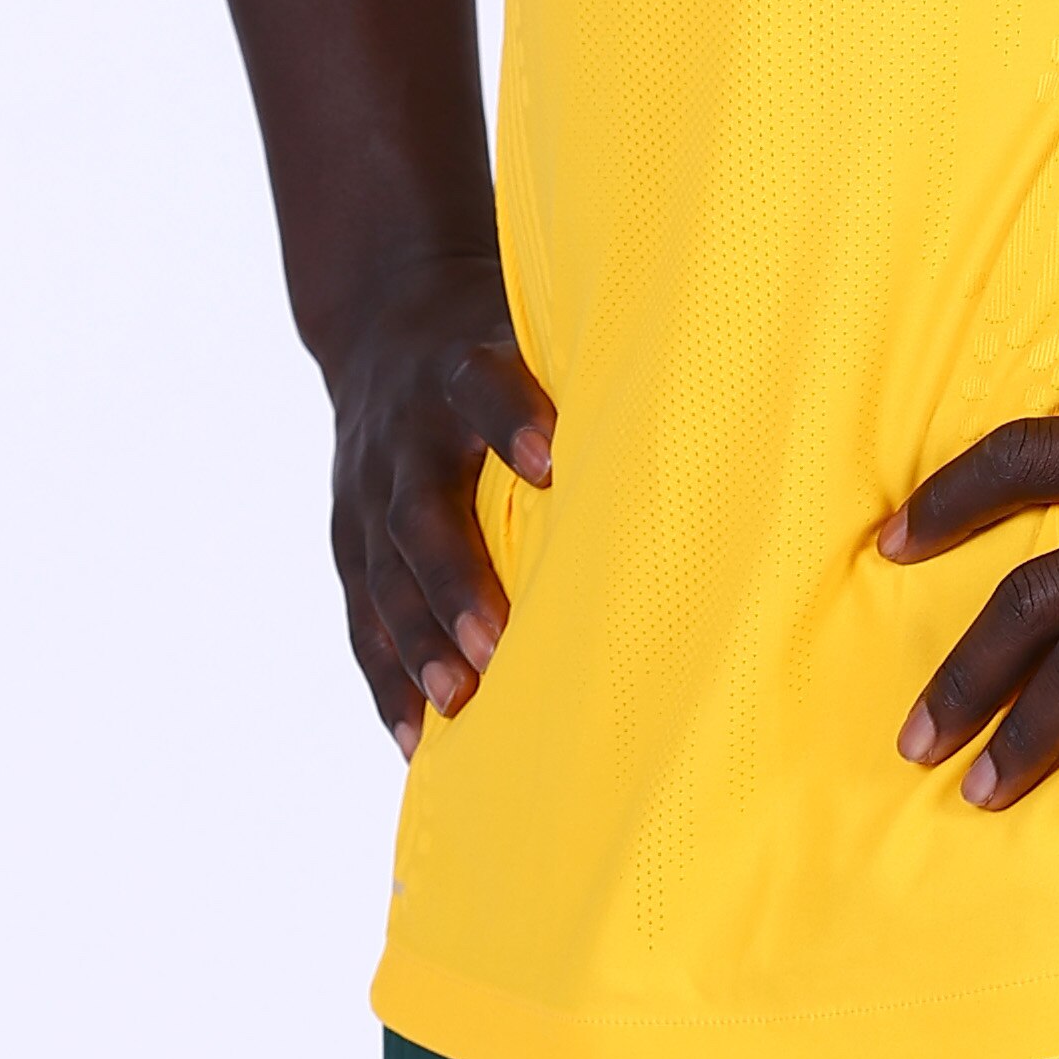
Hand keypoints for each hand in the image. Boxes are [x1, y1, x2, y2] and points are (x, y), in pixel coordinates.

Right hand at [320, 257, 554, 757]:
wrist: (385, 318)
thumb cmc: (495, 337)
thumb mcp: (532, 322)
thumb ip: (588, 364)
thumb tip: (708, 389)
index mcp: (458, 367)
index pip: (480, 385)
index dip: (509, 417)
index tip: (549, 463)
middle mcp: (406, 432)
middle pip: (421, 508)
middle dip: (456, 578)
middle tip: (495, 643)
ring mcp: (367, 491)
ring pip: (385, 574)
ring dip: (418, 642)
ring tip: (456, 704)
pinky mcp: (350, 538)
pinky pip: (362, 617)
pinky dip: (386, 679)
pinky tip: (416, 740)